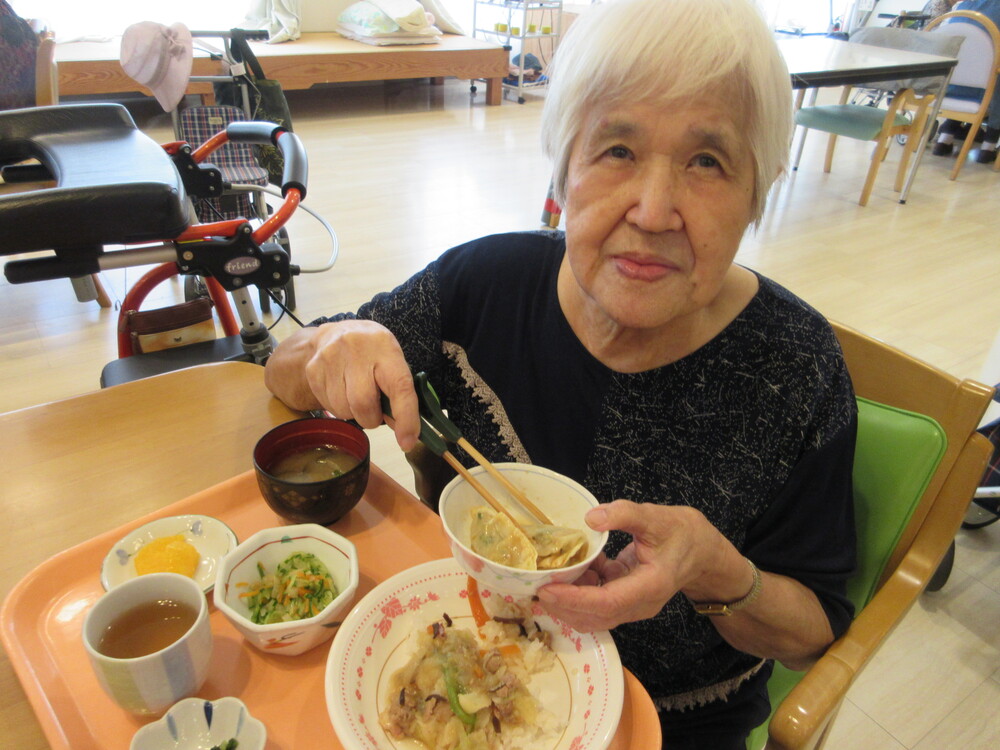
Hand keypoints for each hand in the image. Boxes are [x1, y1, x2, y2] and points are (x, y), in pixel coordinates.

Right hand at [266, 320, 420, 450]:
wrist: (334, 334)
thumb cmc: (371, 353)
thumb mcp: (391, 361)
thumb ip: (398, 391)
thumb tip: (402, 430)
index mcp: (384, 347)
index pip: (399, 386)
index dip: (405, 417)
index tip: (407, 441)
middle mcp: (356, 349)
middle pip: (363, 403)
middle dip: (372, 419)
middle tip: (374, 413)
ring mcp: (330, 358)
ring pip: (344, 410)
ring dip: (355, 415)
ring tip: (357, 397)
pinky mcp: (313, 370)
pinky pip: (329, 407)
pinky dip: (340, 409)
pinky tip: (342, 392)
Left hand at [536, 500, 726, 631]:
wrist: (703, 551)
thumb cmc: (682, 533)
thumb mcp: (655, 516)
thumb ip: (624, 514)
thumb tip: (591, 518)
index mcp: (650, 586)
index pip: (607, 602)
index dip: (575, 599)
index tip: (548, 589)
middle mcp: (641, 603)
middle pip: (596, 616)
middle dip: (563, 607)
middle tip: (534, 590)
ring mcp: (633, 604)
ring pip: (595, 614)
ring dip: (568, 602)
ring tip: (543, 583)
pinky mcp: (626, 597)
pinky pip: (599, 601)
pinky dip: (580, 590)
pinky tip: (569, 570)